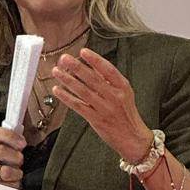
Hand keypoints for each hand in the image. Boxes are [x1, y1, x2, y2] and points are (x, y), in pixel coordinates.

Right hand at [0, 125, 24, 187]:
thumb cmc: (0, 165)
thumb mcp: (4, 150)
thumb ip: (13, 142)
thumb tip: (25, 135)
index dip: (12, 137)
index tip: (23, 143)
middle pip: (1, 151)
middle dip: (16, 157)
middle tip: (20, 161)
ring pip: (6, 172)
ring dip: (16, 173)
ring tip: (16, 174)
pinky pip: (7, 186)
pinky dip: (14, 185)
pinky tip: (12, 183)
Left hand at [52, 48, 153, 164]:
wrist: (132, 138)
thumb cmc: (127, 115)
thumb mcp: (124, 93)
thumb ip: (109, 79)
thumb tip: (93, 63)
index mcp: (122, 87)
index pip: (108, 69)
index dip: (95, 60)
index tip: (83, 52)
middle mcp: (114, 97)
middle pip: (93, 79)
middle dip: (77, 67)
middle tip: (64, 59)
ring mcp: (104, 108)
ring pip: (83, 91)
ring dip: (68, 80)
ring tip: (57, 71)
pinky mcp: (95, 119)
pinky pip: (78, 106)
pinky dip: (67, 97)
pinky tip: (58, 90)